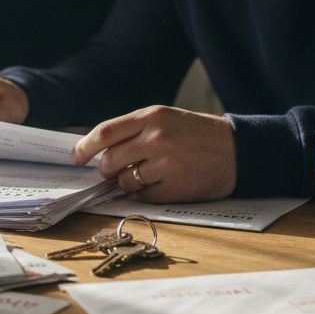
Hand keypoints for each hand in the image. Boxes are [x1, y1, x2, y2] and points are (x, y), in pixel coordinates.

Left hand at [71, 105, 235, 202]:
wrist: (238, 150)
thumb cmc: (196, 134)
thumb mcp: (165, 118)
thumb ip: (134, 131)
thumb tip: (99, 151)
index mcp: (151, 117)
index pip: (105, 133)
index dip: (85, 147)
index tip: (76, 156)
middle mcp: (157, 138)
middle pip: (110, 160)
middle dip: (106, 170)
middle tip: (113, 171)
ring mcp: (166, 164)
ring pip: (124, 181)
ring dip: (127, 182)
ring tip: (145, 175)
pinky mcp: (176, 188)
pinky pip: (143, 196)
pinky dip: (144, 194)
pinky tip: (159, 185)